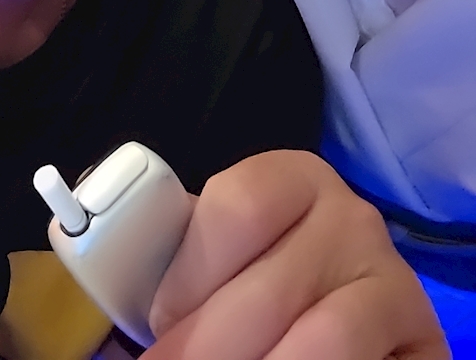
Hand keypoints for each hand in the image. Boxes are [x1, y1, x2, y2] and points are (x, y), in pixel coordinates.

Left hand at [147, 151, 448, 359]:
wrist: (333, 316)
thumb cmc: (256, 281)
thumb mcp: (219, 259)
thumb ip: (175, 255)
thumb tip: (99, 263)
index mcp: (291, 180)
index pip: (239, 204)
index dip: (189, 273)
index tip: (156, 322)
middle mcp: (351, 217)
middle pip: (266, 290)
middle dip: (204, 346)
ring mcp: (391, 278)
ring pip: (318, 340)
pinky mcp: (423, 338)